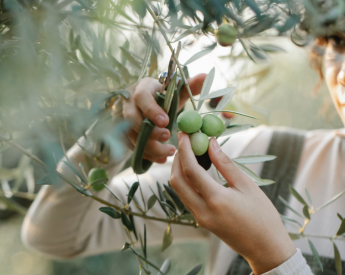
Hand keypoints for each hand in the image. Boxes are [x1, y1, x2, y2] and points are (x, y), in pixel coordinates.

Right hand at [122, 74, 205, 163]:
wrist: (150, 102)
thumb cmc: (164, 96)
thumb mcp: (177, 90)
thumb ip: (191, 85)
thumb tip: (205, 76)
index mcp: (142, 88)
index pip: (141, 97)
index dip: (151, 110)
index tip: (166, 122)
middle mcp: (129, 102)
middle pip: (131, 119)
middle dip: (149, 131)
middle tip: (167, 137)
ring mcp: (123, 119)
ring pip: (131, 135)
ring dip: (150, 147)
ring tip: (169, 152)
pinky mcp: (125, 133)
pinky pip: (132, 146)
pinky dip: (147, 155)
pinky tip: (161, 159)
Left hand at [170, 132, 295, 274]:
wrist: (265, 249)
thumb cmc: (263, 216)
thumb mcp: (247, 186)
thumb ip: (226, 164)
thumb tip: (211, 144)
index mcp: (216, 200)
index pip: (190, 170)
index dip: (185, 149)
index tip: (184, 133)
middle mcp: (202, 210)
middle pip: (177, 180)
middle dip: (177, 158)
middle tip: (184, 141)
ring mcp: (199, 218)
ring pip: (179, 190)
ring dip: (179, 169)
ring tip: (189, 152)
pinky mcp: (201, 220)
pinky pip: (186, 197)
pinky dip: (186, 181)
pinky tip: (195, 169)